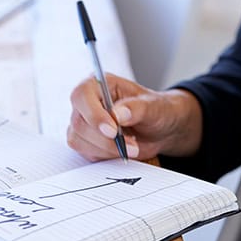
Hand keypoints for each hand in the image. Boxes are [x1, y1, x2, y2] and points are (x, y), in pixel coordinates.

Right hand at [68, 73, 202, 160]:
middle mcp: (87, 102)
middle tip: (132, 146)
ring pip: (80, 141)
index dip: (94, 114)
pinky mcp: (85, 141)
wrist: (160, 130)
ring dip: (107, 150)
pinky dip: (106, 156)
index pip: (82, 95)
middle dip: (106, 140)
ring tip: (132, 147)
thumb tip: (118, 114)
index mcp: (99, 84)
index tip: (112, 131)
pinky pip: (86, 153)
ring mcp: (84, 122)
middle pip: (80, 123)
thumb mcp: (154, 107)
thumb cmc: (156, 111)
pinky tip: (122, 150)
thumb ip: (137, 108)